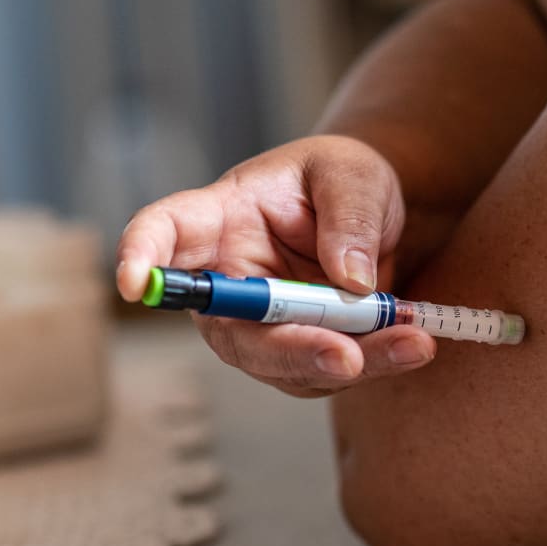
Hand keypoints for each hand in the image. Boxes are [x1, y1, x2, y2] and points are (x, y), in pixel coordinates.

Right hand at [115, 135, 437, 396]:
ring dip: (350, 363)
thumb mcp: (352, 173)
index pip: (164, 233)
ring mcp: (260, 324)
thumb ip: (349, 217)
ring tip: (413, 343)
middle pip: (232, 330)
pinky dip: (374, 363)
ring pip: (284, 363)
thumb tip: (352, 282)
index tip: (133, 284)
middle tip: (347, 357)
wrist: (371, 212)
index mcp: (219, 217)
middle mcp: (229, 279)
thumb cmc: (342, 178)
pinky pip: (324, 372)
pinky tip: (413, 342)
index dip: (141, 258)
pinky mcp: (297, 351)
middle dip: (289, 351)